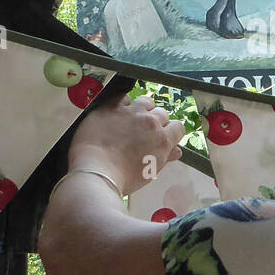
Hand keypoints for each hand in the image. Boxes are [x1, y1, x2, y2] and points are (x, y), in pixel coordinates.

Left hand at [67, 92, 183, 195]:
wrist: (96, 172)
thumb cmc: (123, 178)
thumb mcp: (150, 171)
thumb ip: (165, 157)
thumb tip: (176, 151)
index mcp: (162, 139)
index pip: (178, 127)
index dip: (171, 132)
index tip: (162, 137)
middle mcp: (150, 122)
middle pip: (162, 113)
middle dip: (157, 121)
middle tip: (144, 132)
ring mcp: (131, 113)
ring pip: (146, 101)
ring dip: (143, 109)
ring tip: (134, 119)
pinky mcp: (111, 108)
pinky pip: (123, 97)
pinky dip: (123, 103)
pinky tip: (118, 113)